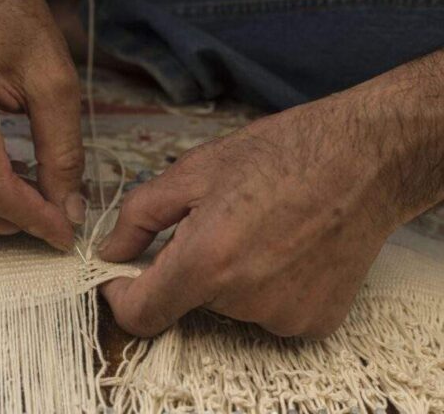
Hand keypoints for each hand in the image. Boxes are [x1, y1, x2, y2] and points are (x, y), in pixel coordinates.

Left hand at [99, 72, 443, 337]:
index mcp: (206, 261)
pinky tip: (287, 248)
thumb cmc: (281, 154)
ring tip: (261, 230)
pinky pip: (268, 311)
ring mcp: (282, 316)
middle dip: (188, 267)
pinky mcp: (314, 322)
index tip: (123, 275)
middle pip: (187, 301)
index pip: (141, 314)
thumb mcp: (194, 170)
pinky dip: (266, 287)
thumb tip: (111, 250)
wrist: (364, 159)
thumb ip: (140, 216)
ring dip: (231, 276)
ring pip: (229, 305)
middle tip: (218, 222)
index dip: (122, 296)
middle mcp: (243, 300)